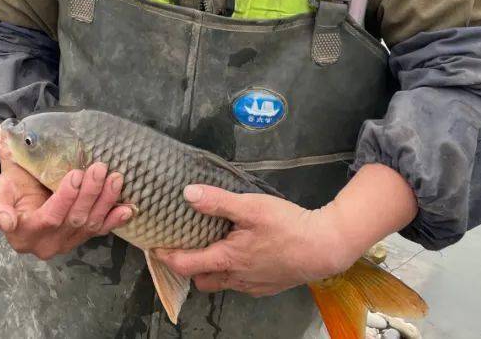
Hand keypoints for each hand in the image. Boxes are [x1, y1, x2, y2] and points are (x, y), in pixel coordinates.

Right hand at [0, 123, 132, 259]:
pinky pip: (100, 231)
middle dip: (89, 193)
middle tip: (98, 167)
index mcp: (23, 234)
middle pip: (73, 220)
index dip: (64, 199)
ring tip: (115, 178)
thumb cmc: (11, 193)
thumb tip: (0, 147)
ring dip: (105, 201)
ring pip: (89, 224)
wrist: (21, 204)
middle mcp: (46, 244)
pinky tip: (128, 208)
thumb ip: (0, 180)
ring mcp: (66, 243)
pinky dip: (115, 219)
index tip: (75, 174)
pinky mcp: (80, 238)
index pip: (48, 218)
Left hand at [157, 185, 353, 297]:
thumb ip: (218, 202)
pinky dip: (234, 272)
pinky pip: (241, 284)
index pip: (186, 265)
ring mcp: (252, 285)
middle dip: (189, 268)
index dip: (166, 257)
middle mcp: (236, 278)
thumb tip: (188, 194)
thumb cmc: (287, 226)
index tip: (155, 247)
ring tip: (213, 247)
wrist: (324, 247)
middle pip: (201, 280)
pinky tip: (243, 254)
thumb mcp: (251, 207)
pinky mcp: (267, 287)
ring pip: (222, 283)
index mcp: (227, 259)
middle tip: (185, 246)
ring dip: (213, 269)